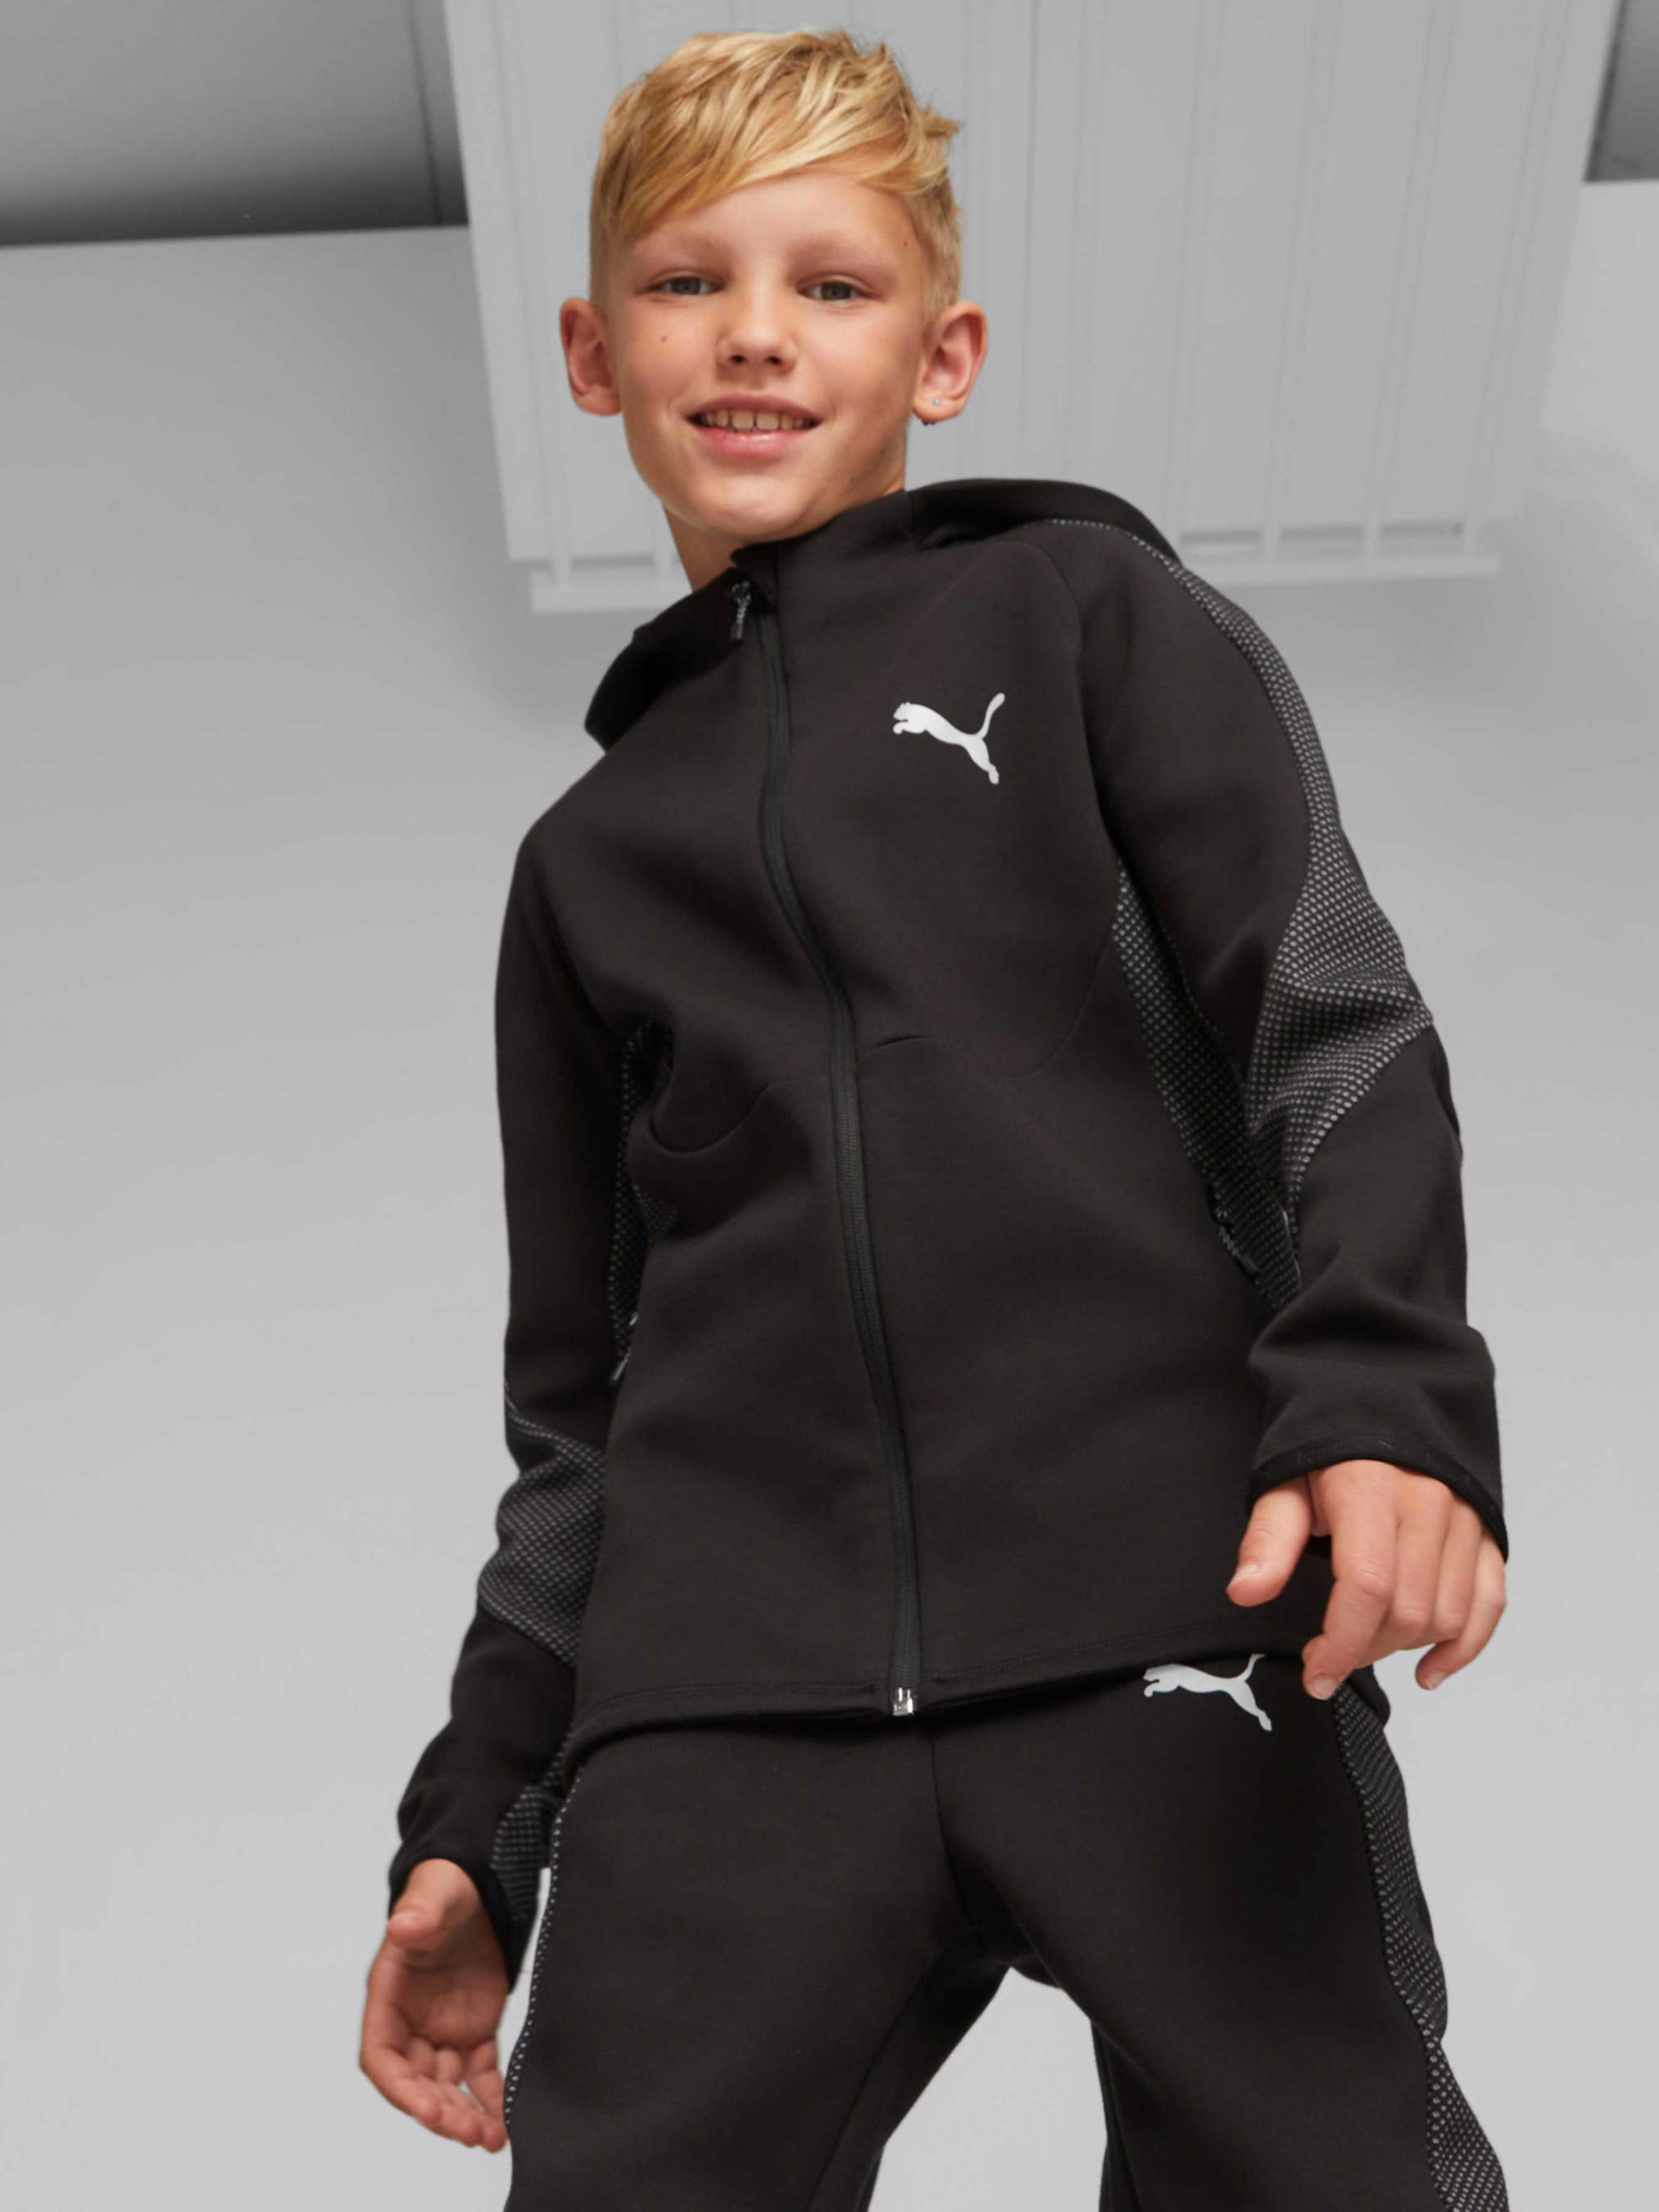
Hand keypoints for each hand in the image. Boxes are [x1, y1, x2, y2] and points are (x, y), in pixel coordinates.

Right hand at [361, 1859, 510, 2151]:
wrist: (480, 1882)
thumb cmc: (447, 1887)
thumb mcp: (434, 1894)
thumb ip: (419, 1913)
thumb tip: (401, 1927)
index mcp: (388, 1994)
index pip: (381, 2056)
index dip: (400, 2089)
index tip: (427, 2111)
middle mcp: (410, 2020)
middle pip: (416, 2081)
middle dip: (438, 2111)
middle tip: (470, 2133)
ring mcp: (442, 2028)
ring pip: (447, 2086)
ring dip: (464, 2115)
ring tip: (491, 2138)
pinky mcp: (475, 2029)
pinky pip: (479, 2074)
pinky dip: (491, 2099)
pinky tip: (506, 2121)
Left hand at [1223, 1458, 1505, 1700]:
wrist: (1383, 1399)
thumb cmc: (1329, 1447)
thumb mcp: (1285, 1482)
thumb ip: (1267, 1540)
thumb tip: (1245, 1592)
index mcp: (1371, 1489)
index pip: (1367, 1586)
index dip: (1341, 1643)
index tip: (1316, 1673)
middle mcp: (1428, 1503)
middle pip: (1408, 1610)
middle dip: (1364, 1649)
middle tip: (1329, 1654)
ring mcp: (1464, 1518)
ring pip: (1448, 1614)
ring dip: (1404, 1648)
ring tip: (1365, 1644)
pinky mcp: (1485, 1531)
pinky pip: (1488, 1603)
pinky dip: (1464, 1646)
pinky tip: (1429, 1668)